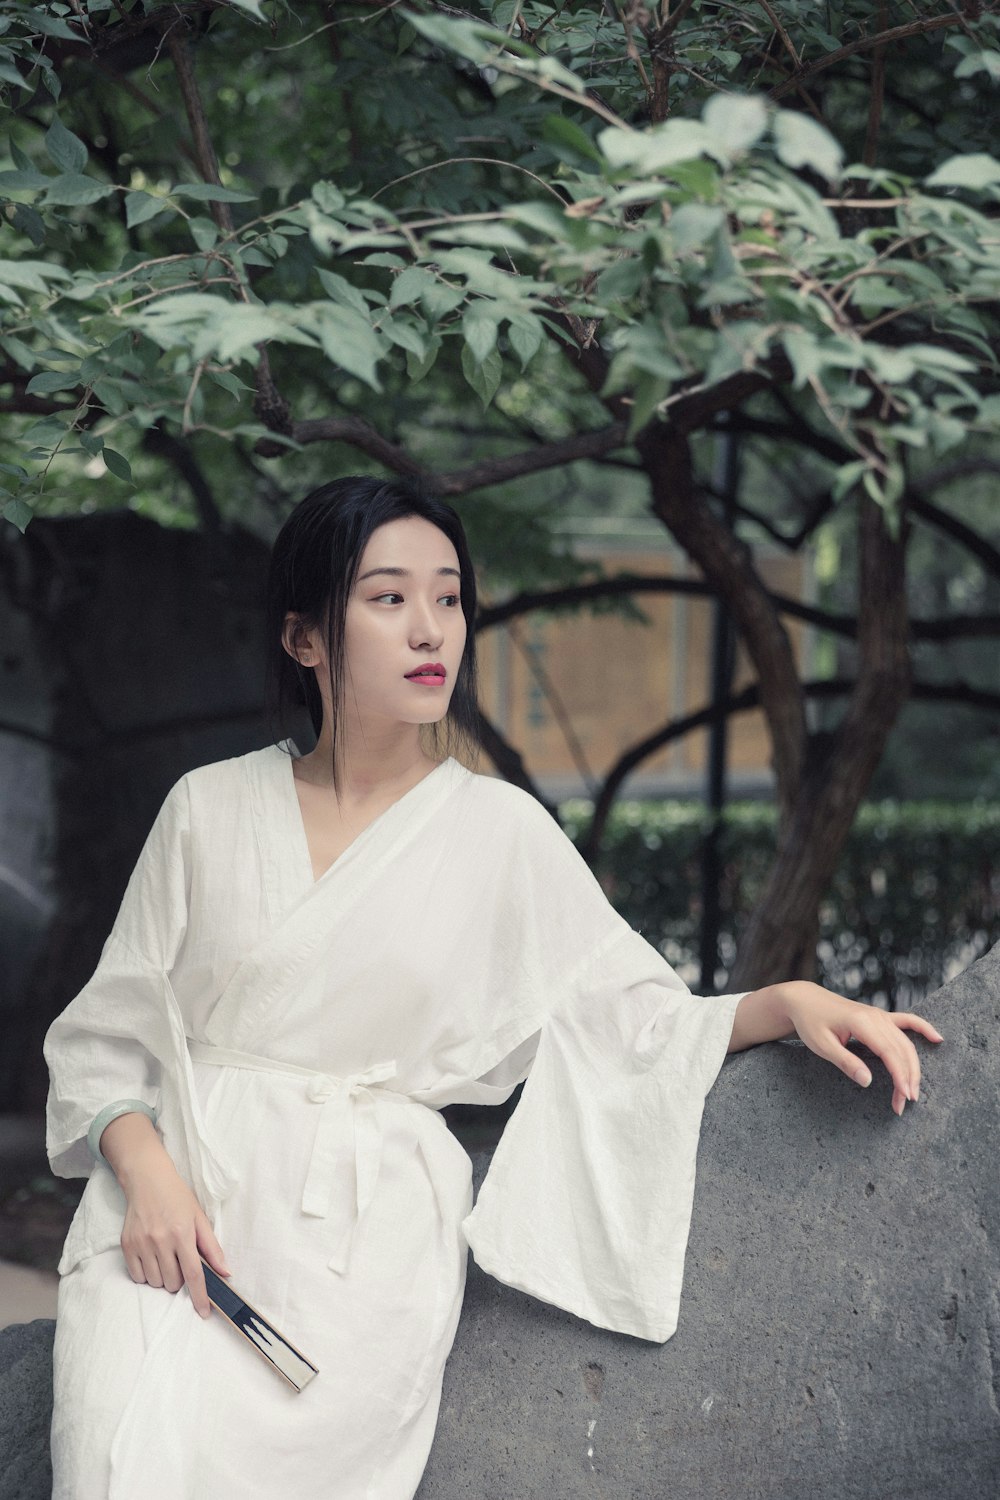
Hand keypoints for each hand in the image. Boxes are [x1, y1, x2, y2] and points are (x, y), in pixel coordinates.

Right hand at [101, 1112, 230, 1317]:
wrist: (147, 1180)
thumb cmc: (177, 1197)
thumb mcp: (199, 1217)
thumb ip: (212, 1247)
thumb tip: (225, 1272)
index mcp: (183, 1233)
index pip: (194, 1273)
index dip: (200, 1296)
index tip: (205, 1312)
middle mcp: (161, 1240)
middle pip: (173, 1282)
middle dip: (180, 1280)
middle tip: (180, 1262)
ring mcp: (142, 1243)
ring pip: (155, 1282)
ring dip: (163, 1278)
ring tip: (165, 1257)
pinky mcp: (127, 1245)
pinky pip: (137, 1276)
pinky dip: (146, 1274)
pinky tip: (152, 1258)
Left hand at [782, 980, 942, 1115]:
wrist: (805, 1000)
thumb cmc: (810, 1023)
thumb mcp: (822, 1045)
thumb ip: (845, 1062)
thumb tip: (868, 1082)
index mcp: (861, 1023)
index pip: (888, 1053)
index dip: (899, 1076)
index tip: (904, 1096)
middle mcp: (876, 1017)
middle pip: (901, 1050)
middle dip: (907, 1078)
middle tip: (904, 1104)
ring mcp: (879, 1015)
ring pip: (906, 1042)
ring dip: (912, 1067)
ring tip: (912, 1092)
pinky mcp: (879, 1016)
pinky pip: (907, 1021)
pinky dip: (923, 1028)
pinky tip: (937, 1039)